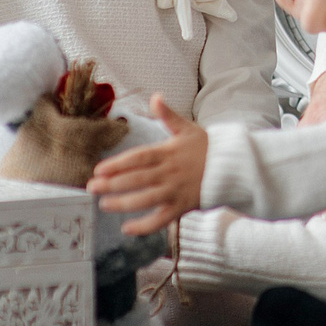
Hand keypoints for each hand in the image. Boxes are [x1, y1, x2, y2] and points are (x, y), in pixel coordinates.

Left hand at [88, 95, 208, 235]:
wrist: (233, 168)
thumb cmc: (208, 147)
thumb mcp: (188, 128)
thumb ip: (168, 115)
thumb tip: (155, 97)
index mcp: (168, 152)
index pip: (138, 158)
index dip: (118, 164)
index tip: (99, 169)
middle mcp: (170, 173)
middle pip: (137, 179)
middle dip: (112, 184)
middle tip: (91, 187)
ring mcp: (175, 191)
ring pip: (145, 200)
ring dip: (123, 203)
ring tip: (103, 204)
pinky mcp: (181, 207)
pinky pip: (160, 220)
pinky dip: (144, 226)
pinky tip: (126, 228)